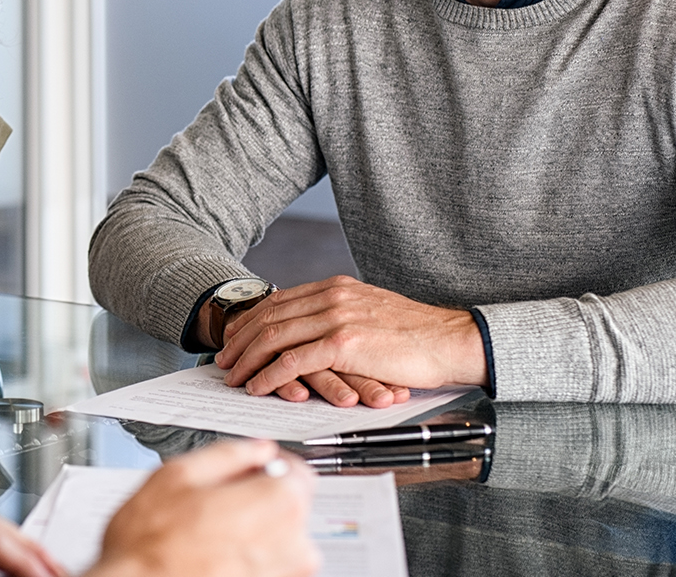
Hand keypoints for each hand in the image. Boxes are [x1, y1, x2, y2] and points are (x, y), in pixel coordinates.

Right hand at [91, 439, 317, 576]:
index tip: (254, 467)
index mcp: (276, 503)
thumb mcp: (178, 474)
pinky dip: (247, 559)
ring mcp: (282, 574)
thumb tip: (255, 450)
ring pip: (279, 540)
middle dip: (261, 499)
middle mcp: (291, 543)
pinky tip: (214, 556)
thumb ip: (228, 455)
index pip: (299, 472)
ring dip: (255, 531)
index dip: (271, 465)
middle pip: (290, 507)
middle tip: (219, 502)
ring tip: (212, 534)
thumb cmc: (150, 544)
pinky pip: (268, 567)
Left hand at [214, 276, 484, 405]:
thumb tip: (316, 333)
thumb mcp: (371, 314)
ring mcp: (336, 317)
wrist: (452, 340)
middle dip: (240, 340)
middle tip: (223, 361)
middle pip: (269, 316)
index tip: (234, 337)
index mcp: (336, 287)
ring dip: (248, 359)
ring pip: (274, 336)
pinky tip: (258, 387)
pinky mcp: (344, 343)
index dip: (250, 320)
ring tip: (232, 377)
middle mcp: (331, 296)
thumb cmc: (417, 336)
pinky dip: (269, 375)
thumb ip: (341, 317)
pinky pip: (293, 361)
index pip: (279, 301)